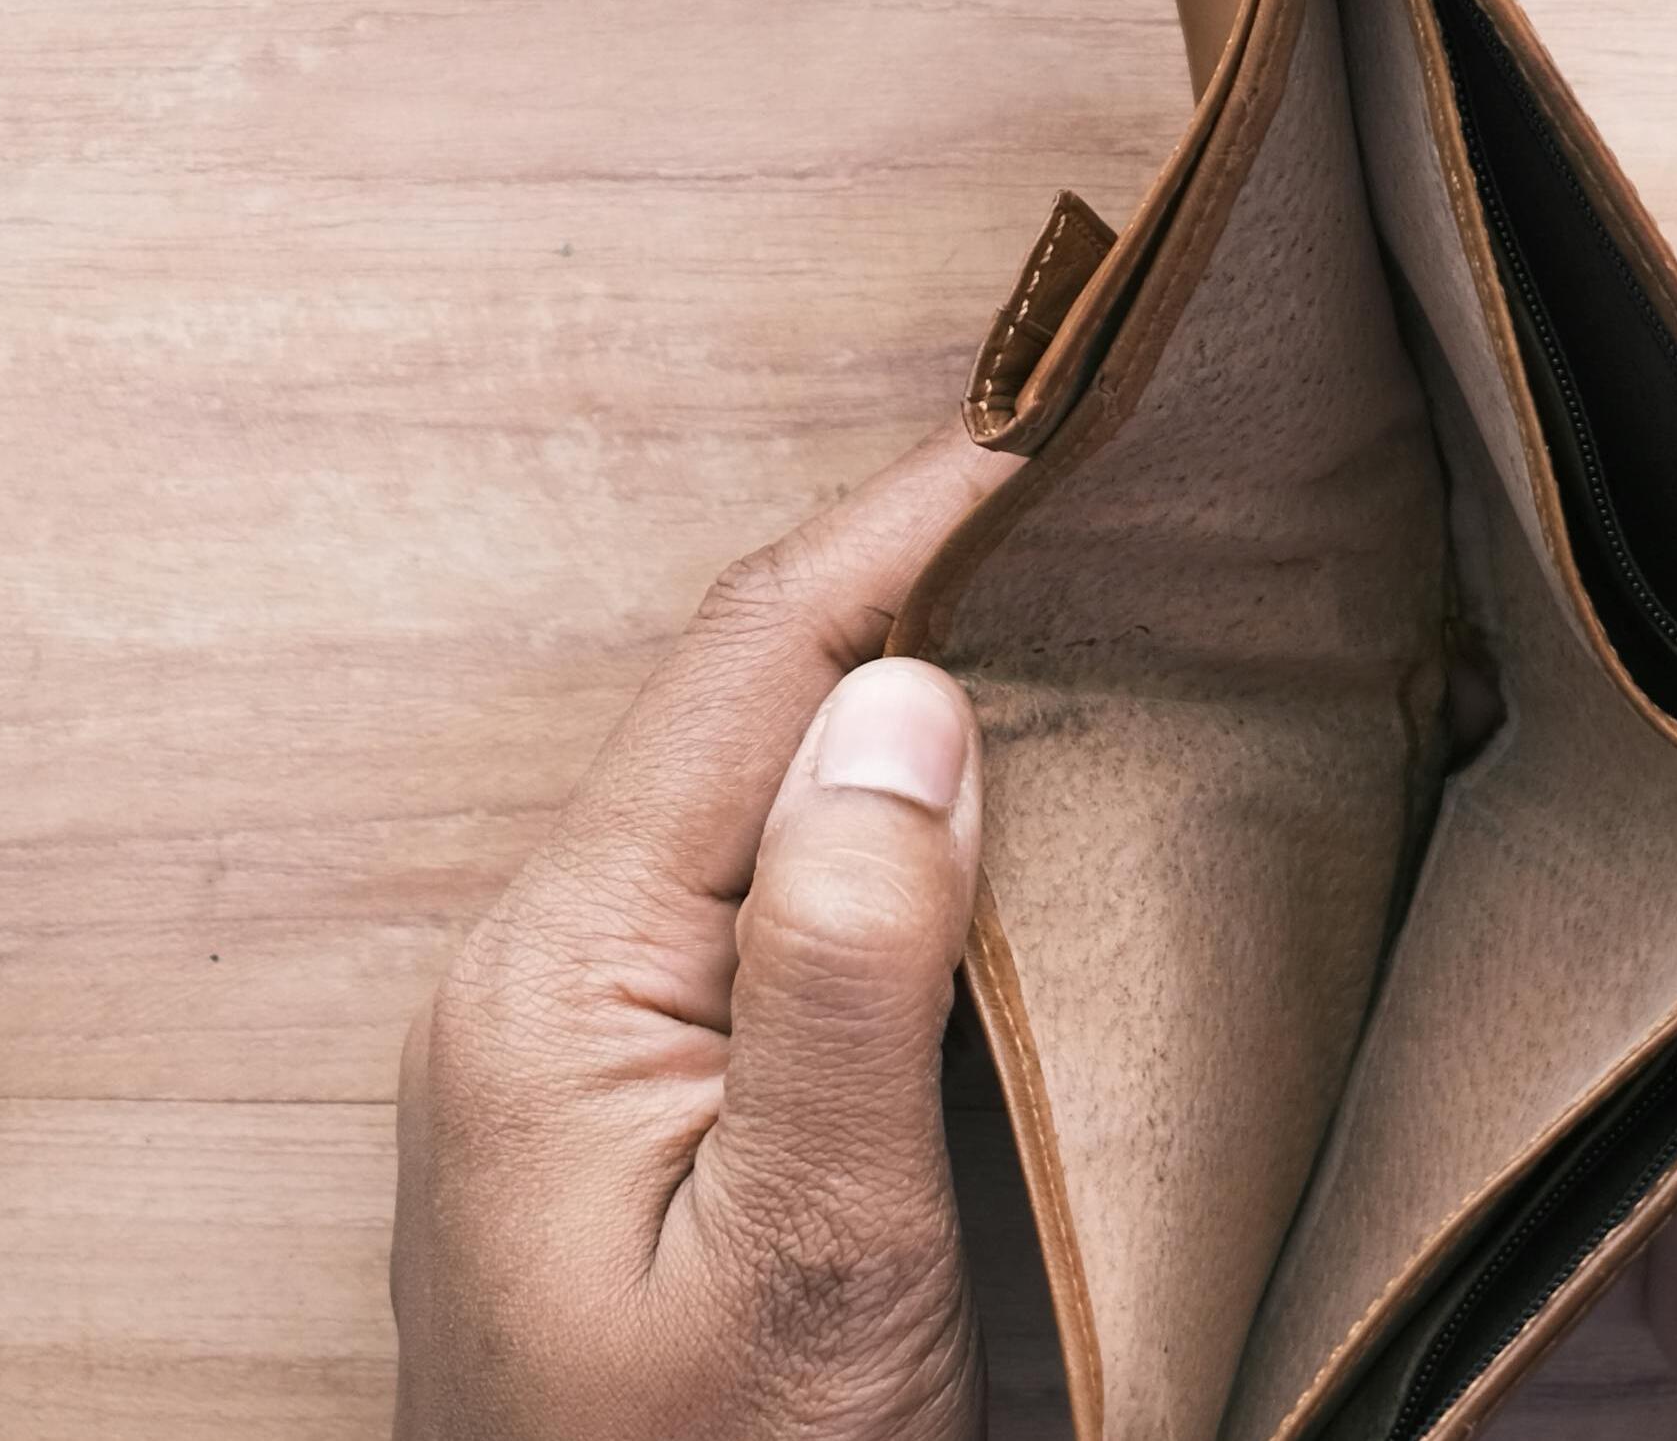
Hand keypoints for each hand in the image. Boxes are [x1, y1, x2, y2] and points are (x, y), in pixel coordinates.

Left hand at [393, 425, 1023, 1440]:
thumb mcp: (809, 1265)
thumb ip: (852, 977)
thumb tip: (909, 699)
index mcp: (555, 979)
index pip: (752, 665)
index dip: (913, 520)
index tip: (1076, 411)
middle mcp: (540, 984)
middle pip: (753, 711)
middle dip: (934, 584)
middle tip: (1137, 488)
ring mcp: (577, 1058)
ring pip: (768, 808)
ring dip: (924, 701)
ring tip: (1105, 609)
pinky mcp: (635, 1131)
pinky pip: (771, 921)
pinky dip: (900, 838)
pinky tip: (1012, 822)